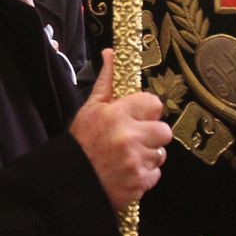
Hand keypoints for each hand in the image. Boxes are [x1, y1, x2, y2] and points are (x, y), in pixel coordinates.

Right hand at [69, 49, 172, 210]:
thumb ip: (107, 81)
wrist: (71, 181)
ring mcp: (135, 162)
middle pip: (164, 131)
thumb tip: (111, 53)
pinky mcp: (139, 183)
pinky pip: (155, 174)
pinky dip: (144, 174)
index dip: (147, 111)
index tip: (137, 117)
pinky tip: (127, 171)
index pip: (154, 104)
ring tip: (127, 156)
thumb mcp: (91, 108)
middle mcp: (129, 137)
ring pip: (160, 154)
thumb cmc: (81, 142)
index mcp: (118, 115)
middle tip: (134, 139)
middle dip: (152, 135)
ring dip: (148, 155)